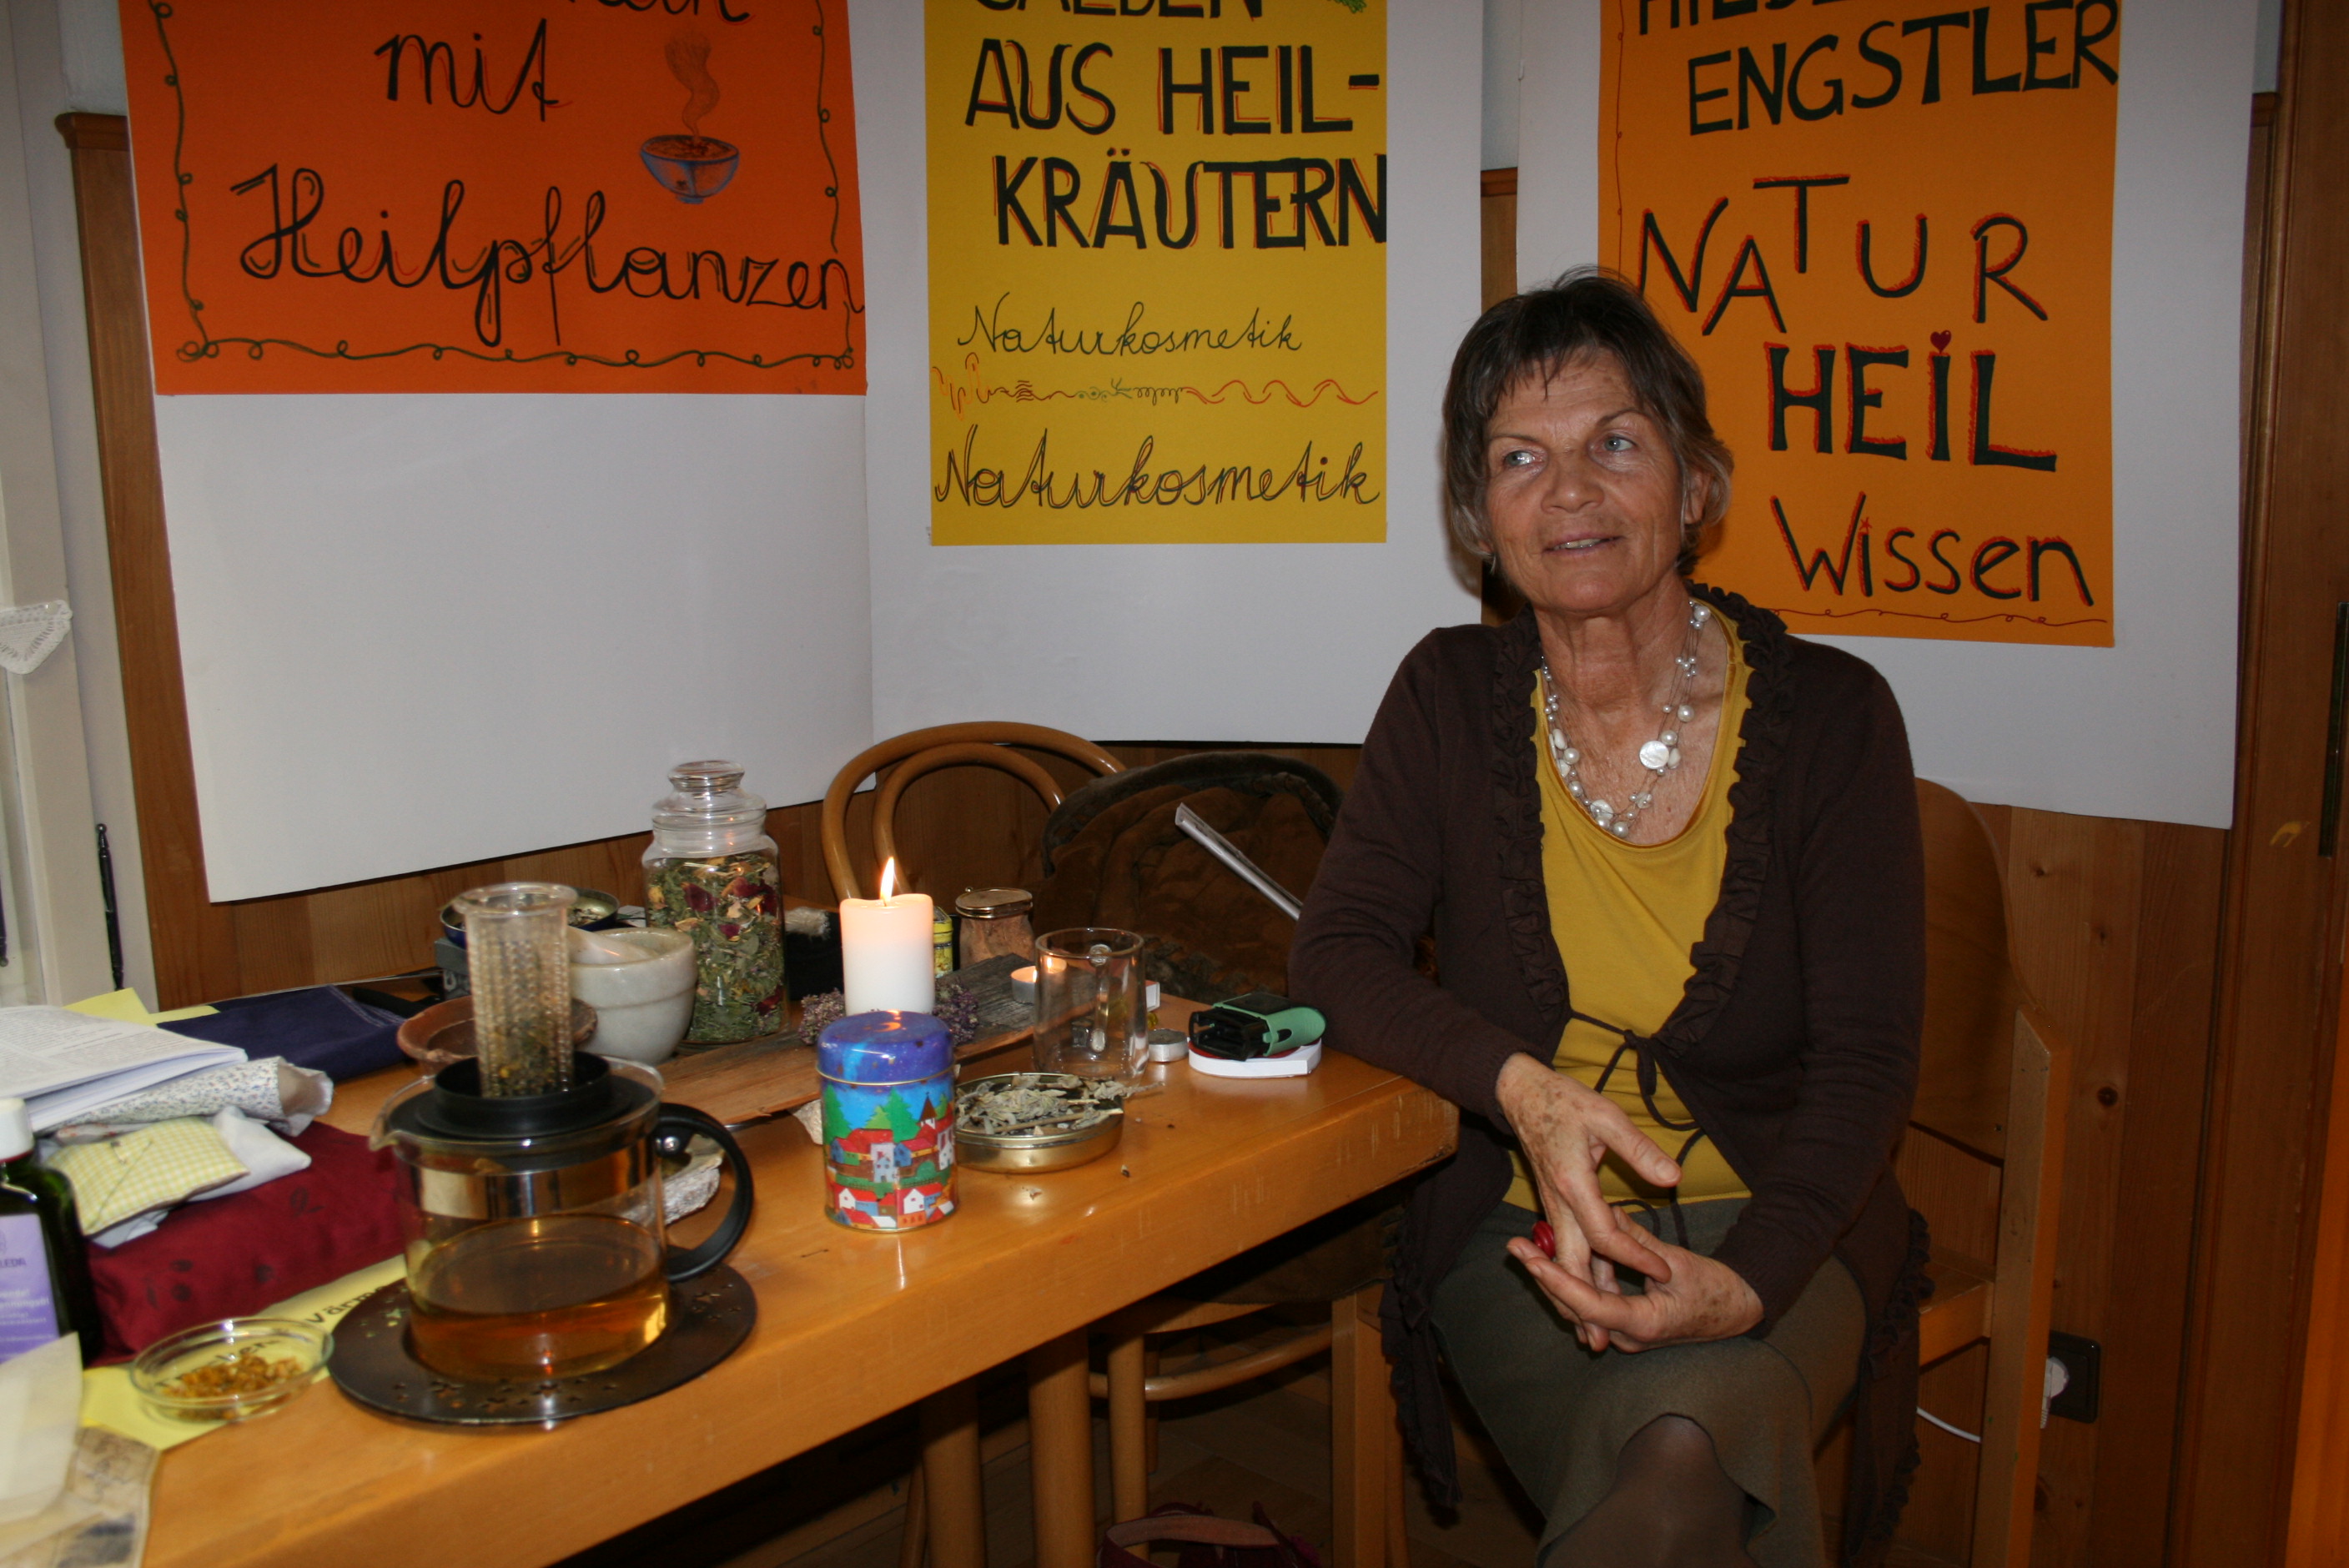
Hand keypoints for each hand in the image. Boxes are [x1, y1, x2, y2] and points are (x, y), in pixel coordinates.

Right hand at [1494, 1053, 1682, 1349]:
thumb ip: (1639, 1150)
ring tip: (1593, 1333)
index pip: (1605, 1234)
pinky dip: (1574, 1276)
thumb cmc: (1564, 1101)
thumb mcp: (1606, 1117)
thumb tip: (1672, 1177)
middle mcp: (1557, 1203)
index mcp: (1572, 1183)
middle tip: (1604, 1340)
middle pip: (1571, 1264)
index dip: (1635, 1256)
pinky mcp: (1552, 1206)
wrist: (1519, 1094)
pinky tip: (1589, 1292)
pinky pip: (1562, 1250)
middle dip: (1587, 1303)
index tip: (1663, 1272)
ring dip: (1577, 1298)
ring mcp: (1551, 1207)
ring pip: (1564, 1263)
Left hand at [1505, 1231, 1763, 1350]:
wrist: (1738, 1310)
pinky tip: (1556, 1256)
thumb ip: (1637, 1240)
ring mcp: (1626, 1334)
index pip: (1588, 1306)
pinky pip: (1594, 1304)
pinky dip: (1578, 1281)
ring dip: (1556, 1278)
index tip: (1531, 1260)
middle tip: (1516, 1247)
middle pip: (1575, 1310)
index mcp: (1644, 1323)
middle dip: (1544, 1278)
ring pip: (1581, 1308)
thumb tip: (1604, 1213)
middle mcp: (1629, 1336)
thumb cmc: (1714, 1287)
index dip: (1557, 1282)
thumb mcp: (1675, 1260)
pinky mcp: (1626, 1324)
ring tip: (1526, 1247)